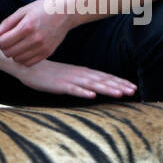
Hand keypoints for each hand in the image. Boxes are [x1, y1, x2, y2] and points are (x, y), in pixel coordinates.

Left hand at [0, 0, 73, 66]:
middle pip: (8, 52)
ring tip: (13, 44)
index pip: (3, 41)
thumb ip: (7, 23)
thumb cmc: (43, 8)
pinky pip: (28, 63)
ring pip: (17, 59)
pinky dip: (22, 58)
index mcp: (27, 27)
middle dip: (2, 47)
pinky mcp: (47, 53)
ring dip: (12, 53)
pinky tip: (22, 49)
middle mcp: (35, 39)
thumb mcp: (23, 10)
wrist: (66, 12)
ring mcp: (42, 48)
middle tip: (2, 40)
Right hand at [13, 59, 137, 99]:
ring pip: (92, 85)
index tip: (133, 88)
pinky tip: (92, 96)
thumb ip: (82, 80)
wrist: (28, 66)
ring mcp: (69, 80)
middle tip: (134, 90)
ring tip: (120, 94)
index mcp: (83, 73)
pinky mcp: (58, 85)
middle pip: (102, 80)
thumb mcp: (69, 76)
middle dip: (119, 85)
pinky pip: (72, 89)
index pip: (105, 77)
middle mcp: (79, 75)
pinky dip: (82, 92)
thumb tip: (95, 86)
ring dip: (106, 89)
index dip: (119, 82)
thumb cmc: (49, 73)